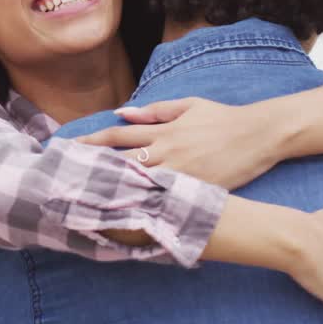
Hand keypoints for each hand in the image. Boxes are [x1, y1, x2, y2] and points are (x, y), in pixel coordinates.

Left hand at [76, 97, 281, 189]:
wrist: (259, 135)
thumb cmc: (222, 118)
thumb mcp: (188, 106)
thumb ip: (154, 111)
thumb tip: (122, 113)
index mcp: (163, 131)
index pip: (117, 136)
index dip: (91, 142)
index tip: (68, 148)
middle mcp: (167, 152)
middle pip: (121, 163)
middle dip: (92, 171)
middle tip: (63, 180)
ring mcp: (181, 174)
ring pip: (139, 185)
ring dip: (112, 193)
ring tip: (84, 202)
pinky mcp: (196, 190)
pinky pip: (163, 201)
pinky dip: (144, 208)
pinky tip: (125, 218)